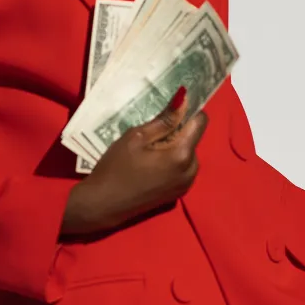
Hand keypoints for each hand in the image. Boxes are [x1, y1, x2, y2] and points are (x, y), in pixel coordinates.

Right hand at [60, 87, 208, 236]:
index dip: (188, 111)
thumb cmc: (116, 167)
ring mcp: (186, 184)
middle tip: (152, 132)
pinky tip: (151, 165)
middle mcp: (192, 170)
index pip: (200, 122)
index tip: (171, 109)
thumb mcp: (137, 137)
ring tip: (149, 150)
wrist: (104, 204)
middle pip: (194, 138)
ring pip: (189, 153)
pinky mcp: (179, 193)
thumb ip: (164, 120)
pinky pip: (183, 168)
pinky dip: (173, 161)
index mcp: (182, 154)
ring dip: (175, 147)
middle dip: (178, 131)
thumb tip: (183, 99)